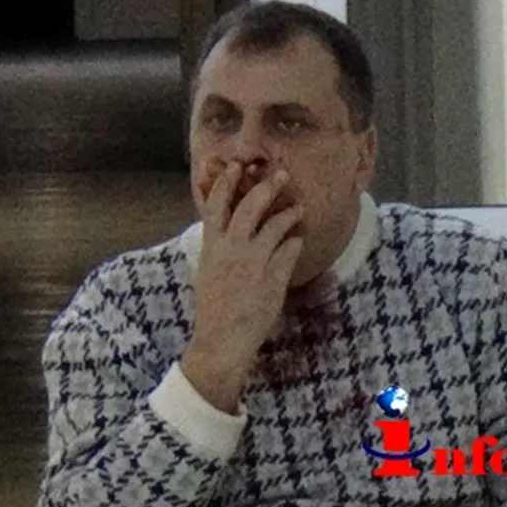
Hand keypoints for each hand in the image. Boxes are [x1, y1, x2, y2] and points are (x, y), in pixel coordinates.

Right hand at [181, 160, 304, 412]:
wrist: (223, 339)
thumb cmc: (214, 309)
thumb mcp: (208, 272)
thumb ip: (217, 248)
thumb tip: (225, 231)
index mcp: (212, 248)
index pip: (216, 206)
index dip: (225, 183)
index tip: (236, 167)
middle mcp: (232, 250)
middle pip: (250, 208)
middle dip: (266, 188)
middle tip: (281, 175)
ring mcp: (255, 263)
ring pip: (275, 227)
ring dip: (288, 214)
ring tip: (298, 209)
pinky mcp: (274, 278)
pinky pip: (289, 251)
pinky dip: (294, 243)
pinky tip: (298, 241)